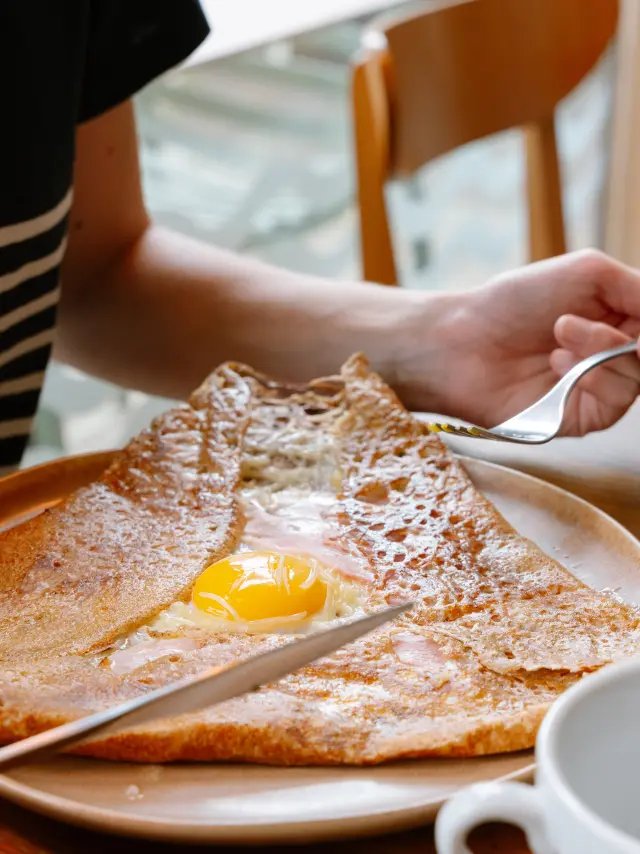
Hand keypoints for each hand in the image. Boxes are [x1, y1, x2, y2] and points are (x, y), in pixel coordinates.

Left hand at [398, 250, 639, 435]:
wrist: (462, 339)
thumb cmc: (514, 301)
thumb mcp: (589, 273)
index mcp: (617, 321)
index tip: (637, 309)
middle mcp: (611, 357)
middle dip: (631, 335)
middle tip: (582, 317)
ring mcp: (596, 390)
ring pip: (637, 379)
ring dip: (604, 348)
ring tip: (561, 331)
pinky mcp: (578, 418)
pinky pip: (613, 404)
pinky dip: (593, 376)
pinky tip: (558, 360)